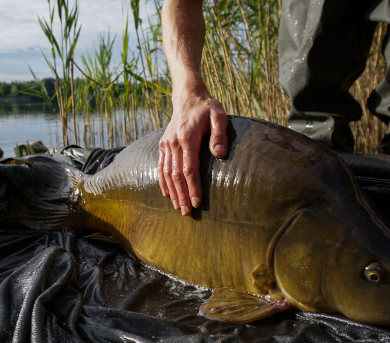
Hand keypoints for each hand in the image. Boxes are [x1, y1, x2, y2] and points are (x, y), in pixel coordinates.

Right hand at [158, 91, 227, 215]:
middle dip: (182, 195)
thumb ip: (220, 134)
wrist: (188, 96)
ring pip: (167, 173)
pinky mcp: (163, 144)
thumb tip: (219, 155)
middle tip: (187, 212)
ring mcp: (166, 144)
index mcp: (187, 137)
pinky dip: (163, 181)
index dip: (193, 187)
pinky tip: (167, 193)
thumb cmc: (207, 108)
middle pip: (176, 175)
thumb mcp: (219, 115)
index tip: (197, 202)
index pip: (189, 168)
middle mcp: (174, 142)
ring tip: (178, 207)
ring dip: (172, 192)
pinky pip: (161, 166)